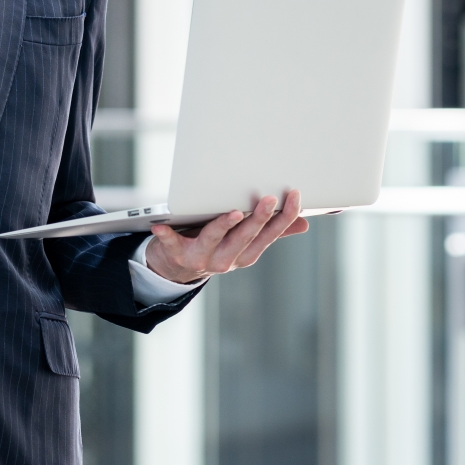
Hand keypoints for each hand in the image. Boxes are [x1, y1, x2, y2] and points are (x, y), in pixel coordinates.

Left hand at [144, 189, 308, 284]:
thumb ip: (271, 231)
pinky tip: (160, 225)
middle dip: (259, 218)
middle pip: (246, 237)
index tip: (294, 197)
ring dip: (224, 226)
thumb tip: (303, 223)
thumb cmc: (215, 244)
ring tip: (234, 212)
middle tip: (269, 199)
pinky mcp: (177, 254)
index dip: (284, 217)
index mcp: (246, 254)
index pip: (270, 235)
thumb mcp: (244, 240)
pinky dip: (166, 235)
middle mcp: (227, 259)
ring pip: (215, 240)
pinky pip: (172, 244)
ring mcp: (202, 258)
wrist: (177, 267)